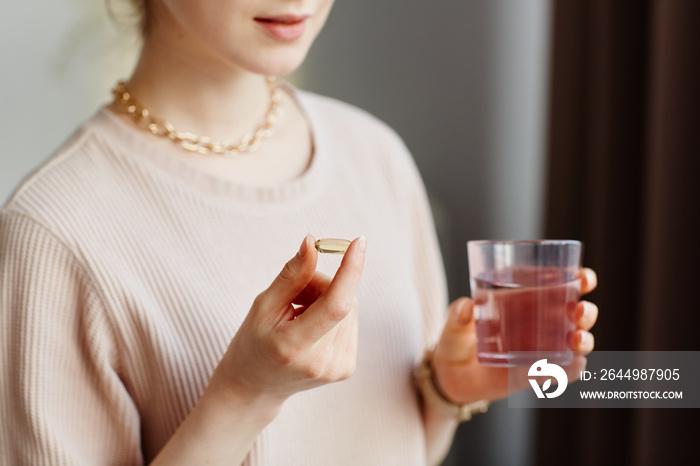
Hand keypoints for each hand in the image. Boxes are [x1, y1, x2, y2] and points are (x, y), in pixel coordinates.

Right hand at [208, 234, 365, 407]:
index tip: (359, 242)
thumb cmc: (254, 341)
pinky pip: (351, 321)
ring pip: (349, 307)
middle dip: (321, 284)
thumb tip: (313, 242)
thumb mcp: (263, 305)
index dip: (350, 271)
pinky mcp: (347, 368)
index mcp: (295, 347)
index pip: (335, 306)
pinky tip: (311, 327)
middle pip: (341, 299)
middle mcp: (322, 362)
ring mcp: (338, 369)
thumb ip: (292, 275)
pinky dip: (334, 314)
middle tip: (294, 294)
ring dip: (327, 299)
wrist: (255, 387)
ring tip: (299, 314)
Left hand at [431, 268, 597, 404]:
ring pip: (576, 343)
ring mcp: (542, 350)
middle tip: (578, 311)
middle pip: (577, 314)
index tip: (584, 278)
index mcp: (526, 302)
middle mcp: (541, 324)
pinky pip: (561, 373)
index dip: (580, 279)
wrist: (452, 378)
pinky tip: (573, 366)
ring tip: (576, 339)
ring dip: (584, 340)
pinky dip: (571, 370)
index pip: (561, 285)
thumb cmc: (456, 342)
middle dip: (586, 311)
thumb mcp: (454, 326)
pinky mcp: (537, 374)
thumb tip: (466, 305)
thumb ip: (457, 315)